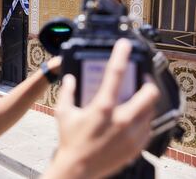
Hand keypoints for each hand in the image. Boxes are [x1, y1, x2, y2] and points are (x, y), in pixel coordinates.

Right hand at [46, 39, 159, 178]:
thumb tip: (70, 79)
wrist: (78, 169)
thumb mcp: (63, 113)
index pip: (116, 74)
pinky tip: (132, 119)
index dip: (121, 55)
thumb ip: (67, 92)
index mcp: (103, 108)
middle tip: (140, 81)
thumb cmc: (70, 141)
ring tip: (135, 100)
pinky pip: (147, 128)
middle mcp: (121, 120)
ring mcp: (131, 135)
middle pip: (148, 94)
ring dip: (144, 102)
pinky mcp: (135, 147)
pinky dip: (142, 120)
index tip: (124, 46)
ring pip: (150, 111)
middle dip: (147, 84)